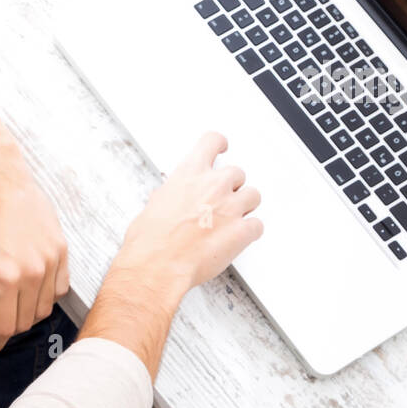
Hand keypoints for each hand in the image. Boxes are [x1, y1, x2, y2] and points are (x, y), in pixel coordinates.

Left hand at [0, 163, 68, 358]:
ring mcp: (51, 261)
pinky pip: (60, 288)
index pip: (4, 329)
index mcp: (5, 279)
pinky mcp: (62, 250)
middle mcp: (33, 273)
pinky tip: (28, 289)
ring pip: (45, 308)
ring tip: (7, 305)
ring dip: (25, 314)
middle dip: (4, 329)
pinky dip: (45, 297)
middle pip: (25, 322)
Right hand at [111, 132, 262, 300]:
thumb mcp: (152, 207)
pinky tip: (237, 239)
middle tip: (221, 201)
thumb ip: (170, 196)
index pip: (212, 142)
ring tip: (230, 221)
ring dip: (244, 206)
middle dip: (231, 186)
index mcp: (189, 174)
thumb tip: (170, 199)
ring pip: (253, 195)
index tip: (222, 147)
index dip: (219, 144)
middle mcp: (213, 185)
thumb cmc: (149, 240)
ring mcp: (230, 207)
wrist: (157, 265)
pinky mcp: (242, 231)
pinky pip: (257, 226)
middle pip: (237, 173)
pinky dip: (249, 232)